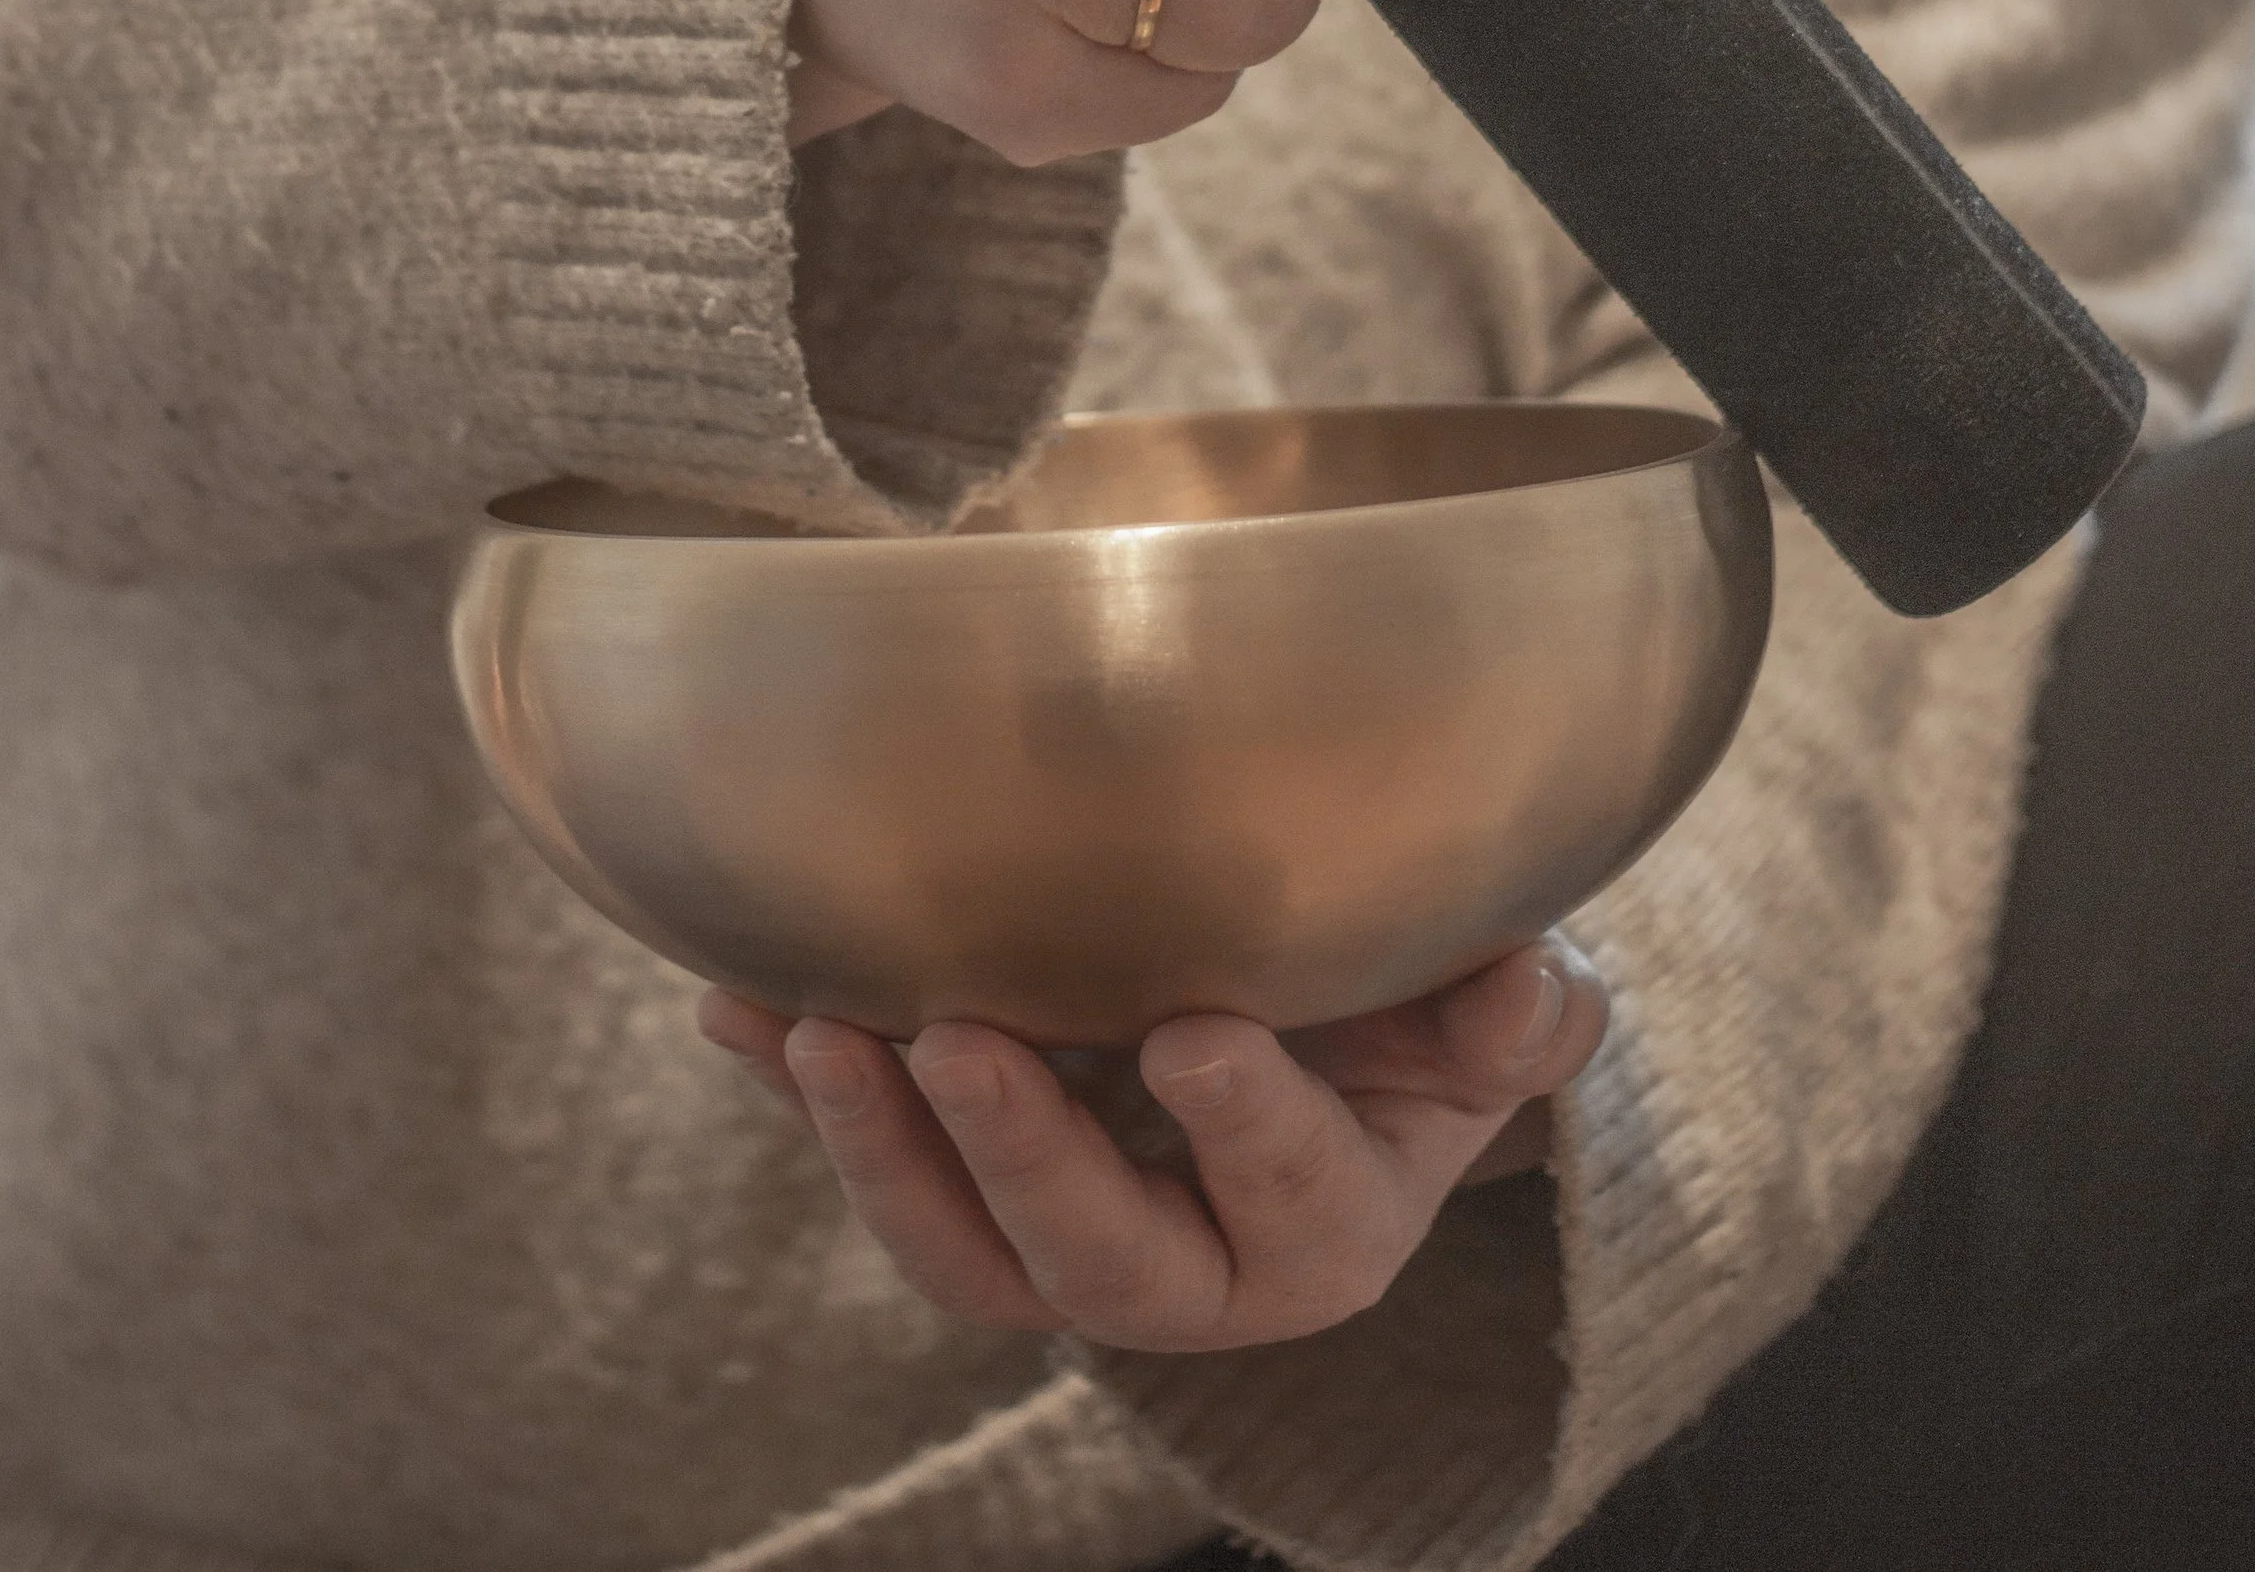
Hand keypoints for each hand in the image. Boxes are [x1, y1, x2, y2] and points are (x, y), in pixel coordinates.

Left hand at [698, 934, 1607, 1351]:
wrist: (1335, 1050)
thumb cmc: (1423, 1019)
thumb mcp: (1493, 1014)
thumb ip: (1514, 1013)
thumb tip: (1525, 984)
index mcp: (1325, 1231)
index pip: (1289, 1195)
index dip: (1247, 1125)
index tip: (1194, 1034)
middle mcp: (1185, 1270)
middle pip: (1093, 1260)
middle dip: (1017, 1156)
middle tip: (954, 1041)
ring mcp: (1060, 1242)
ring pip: (960, 1247)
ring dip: (875, 1150)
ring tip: (808, 1035)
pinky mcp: (968, 1188)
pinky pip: (878, 1158)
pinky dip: (799, 1090)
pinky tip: (729, 1002)